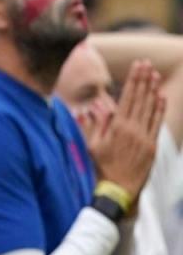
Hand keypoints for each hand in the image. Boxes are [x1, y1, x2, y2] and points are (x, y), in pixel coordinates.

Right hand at [83, 60, 164, 199]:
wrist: (116, 190)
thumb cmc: (100, 168)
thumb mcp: (92, 145)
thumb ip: (98, 124)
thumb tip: (99, 107)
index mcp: (117, 128)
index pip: (127, 98)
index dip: (133, 80)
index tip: (137, 66)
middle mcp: (133, 130)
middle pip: (140, 99)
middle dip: (144, 80)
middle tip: (147, 64)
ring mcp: (144, 138)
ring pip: (151, 109)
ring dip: (153, 90)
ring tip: (155, 75)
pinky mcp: (152, 146)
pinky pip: (157, 123)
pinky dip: (160, 109)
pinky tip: (161, 97)